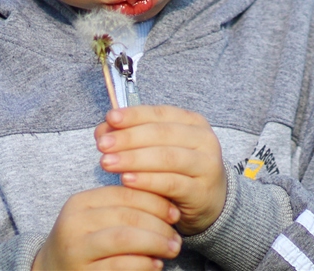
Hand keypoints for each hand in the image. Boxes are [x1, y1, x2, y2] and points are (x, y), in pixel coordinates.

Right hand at [31, 185, 181, 270]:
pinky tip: (156, 265)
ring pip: (125, 238)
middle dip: (159, 225)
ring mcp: (75, 250)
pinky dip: (143, 264)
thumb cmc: (86, 242)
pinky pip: (120, 265)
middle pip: (128, 216)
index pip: (126, 194)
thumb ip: (125, 207)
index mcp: (80, 202)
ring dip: (155, 243)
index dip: (155, 202)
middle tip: (177, 236)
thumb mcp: (99, 219)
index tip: (175, 213)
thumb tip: (170, 203)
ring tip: (172, 249)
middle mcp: (73, 223)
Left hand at [95, 105, 226, 235]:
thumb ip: (134, 136)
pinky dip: (147, 181)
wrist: (210, 201)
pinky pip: (171, 184)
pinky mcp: (201, 190)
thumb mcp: (160, 149)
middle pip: (162, 134)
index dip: (134, 115)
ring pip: (167, 158)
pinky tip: (126, 180)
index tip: (110, 118)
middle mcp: (204, 139)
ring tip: (107, 162)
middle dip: (129, 138)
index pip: (161, 113)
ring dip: (134, 159)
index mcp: (193, 122)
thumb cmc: (178, 170)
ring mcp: (206, 165)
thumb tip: (103, 130)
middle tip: (102, 145)